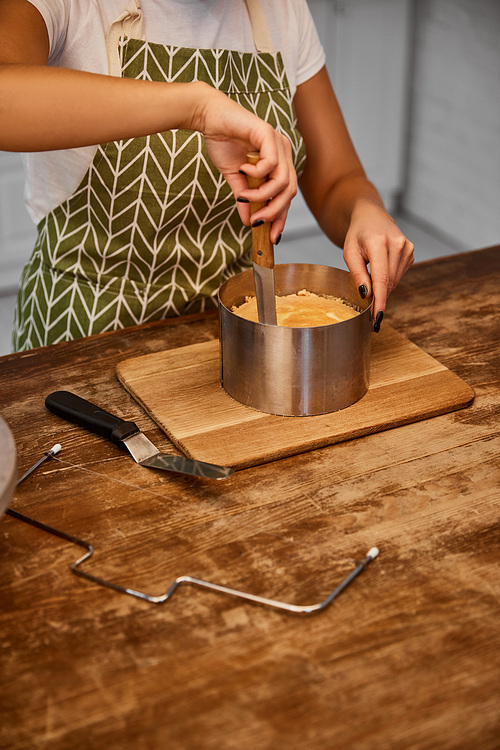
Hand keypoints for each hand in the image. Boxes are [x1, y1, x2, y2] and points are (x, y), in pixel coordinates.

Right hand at [193, 84, 296, 243]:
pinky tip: (242, 170)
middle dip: (274, 212)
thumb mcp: (235, 179)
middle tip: (257, 222)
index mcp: (279, 162)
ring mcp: (278, 142)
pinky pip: (270, 164)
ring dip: (263, 195)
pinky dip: (256, 174)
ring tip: (245, 196)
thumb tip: (248, 222)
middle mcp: (283, 152)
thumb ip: (244, 198)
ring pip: (282, 181)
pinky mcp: (268, 133)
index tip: (271, 236)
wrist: (209, 118)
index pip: (287, 195)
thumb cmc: (223, 143)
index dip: (281, 217)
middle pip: (290, 191)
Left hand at [342, 202, 413, 322]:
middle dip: (378, 297)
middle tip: (368, 306)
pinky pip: (398, 275)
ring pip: (394, 281)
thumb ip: (358, 274)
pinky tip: (381, 267)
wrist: (371, 217)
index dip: (380, 301)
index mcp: (379, 243)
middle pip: (388, 283)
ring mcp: (407, 248)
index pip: (381, 278)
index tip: (378, 318)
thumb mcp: (349, 253)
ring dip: (382, 287)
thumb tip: (367, 296)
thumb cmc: (357, 235)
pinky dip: (388, 278)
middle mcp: (397, 244)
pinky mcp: (411, 253)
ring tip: (371, 275)